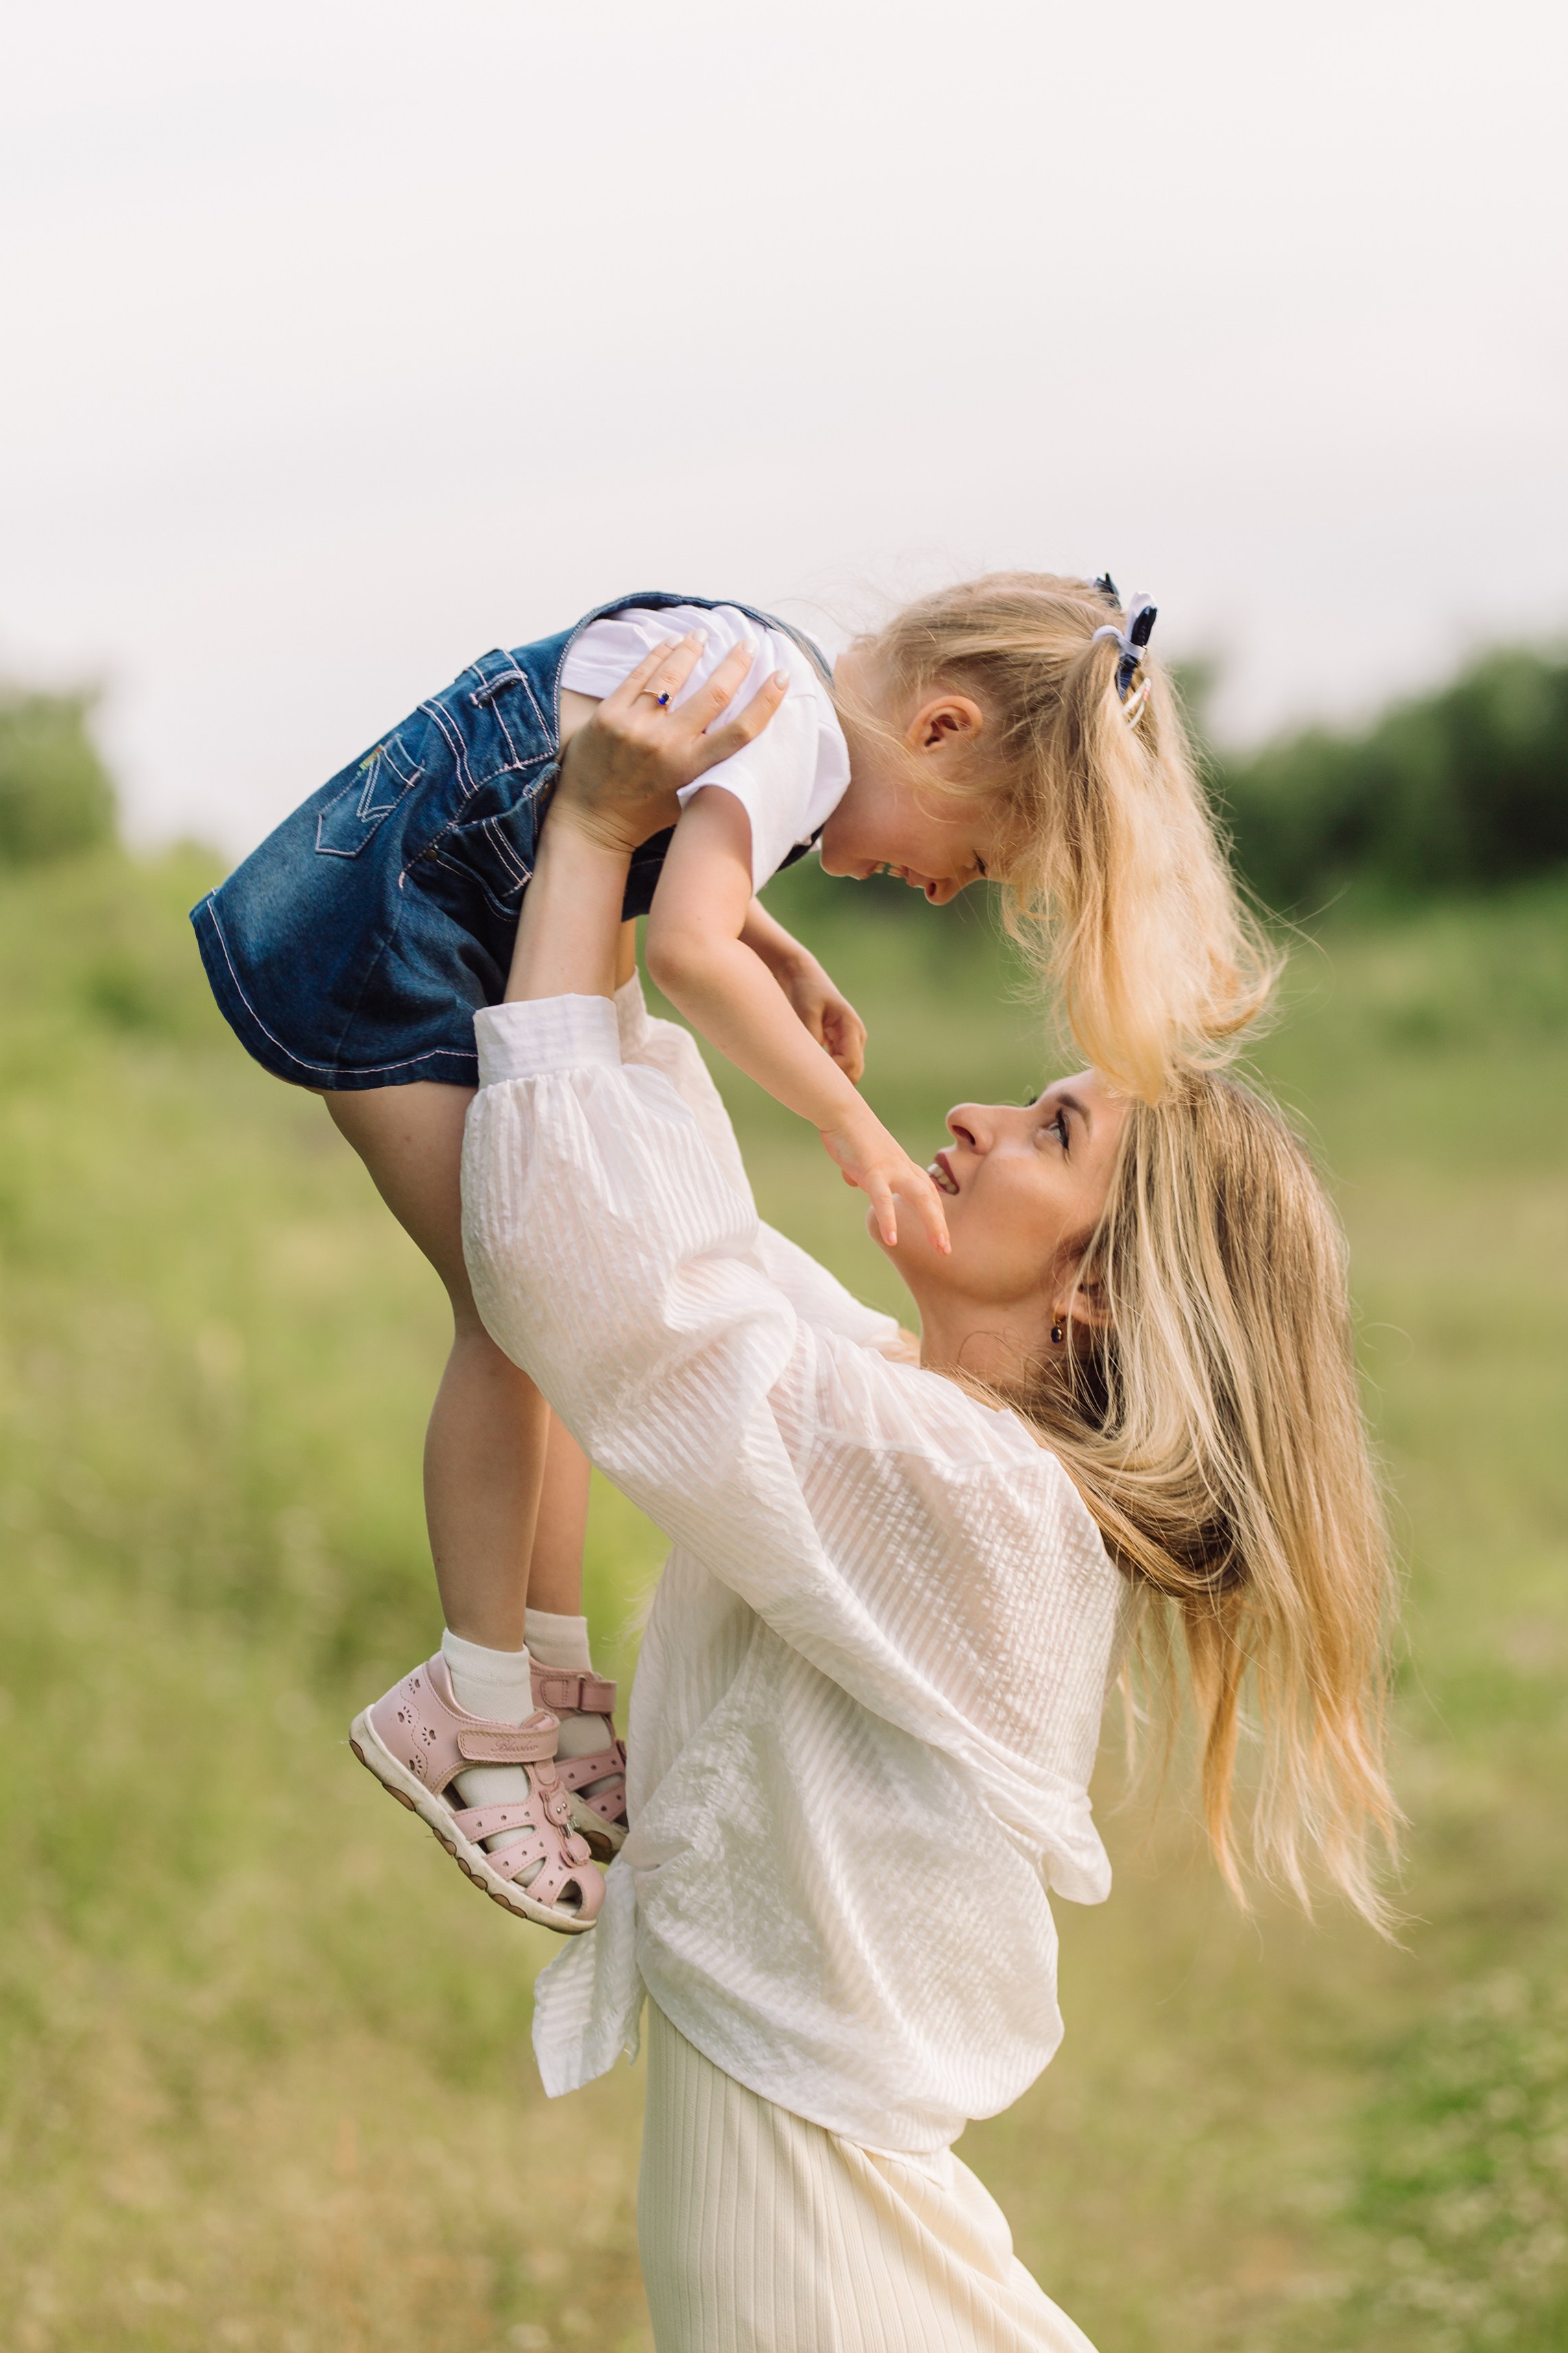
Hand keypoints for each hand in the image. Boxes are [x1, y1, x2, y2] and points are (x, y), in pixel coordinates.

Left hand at [552, 632, 789, 857]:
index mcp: (689, 768)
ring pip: (673, 674)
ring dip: (693, 649)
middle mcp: (665, 744)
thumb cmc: (642, 814)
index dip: (766, 701)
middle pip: (712, 694)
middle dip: (736, 663)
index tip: (781, 677)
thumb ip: (706, 768)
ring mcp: (634, 725)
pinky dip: (659, 654)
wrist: (588, 822)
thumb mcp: (684, 798)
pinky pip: (640, 674)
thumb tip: (732, 732)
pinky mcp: (608, 714)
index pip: (739, 730)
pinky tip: (671, 642)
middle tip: (748, 644)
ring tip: (704, 634)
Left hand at [779, 957, 866, 1083]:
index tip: (809, 1077)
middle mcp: (855, 1036)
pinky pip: (838, 1067)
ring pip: (847, 1073)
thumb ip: (811, 1038)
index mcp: (851, 1027)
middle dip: (834, 1083)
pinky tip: (806, 1071)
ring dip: (830, 1078)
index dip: (834, 1076)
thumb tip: (812, 1067)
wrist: (802, 976)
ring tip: (805, 1077)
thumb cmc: (804, 991)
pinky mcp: (839, 1044)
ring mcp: (850, 1041)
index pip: (851, 1064)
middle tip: (805, 1084)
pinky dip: (826, 1073)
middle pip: (853, 1073)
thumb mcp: (806, 1013)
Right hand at [817, 1101, 950, 1253]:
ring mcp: (890, 1169)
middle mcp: (903, 1168)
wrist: (841, 1112)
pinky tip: (892, 1240)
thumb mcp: (861, 1158)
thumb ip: (863, 1172)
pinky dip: (889, 1219)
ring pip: (920, 1198)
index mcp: (903, 1166)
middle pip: (930, 1198)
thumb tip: (853, 1180)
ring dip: (933, 1223)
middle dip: (940, 1225)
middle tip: (946, 1250)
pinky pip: (883, 1199)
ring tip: (939, 1247)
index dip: (936, 1215)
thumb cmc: (849, 1134)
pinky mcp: (872, 1171)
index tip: (941, 1237)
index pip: (927, 1193)